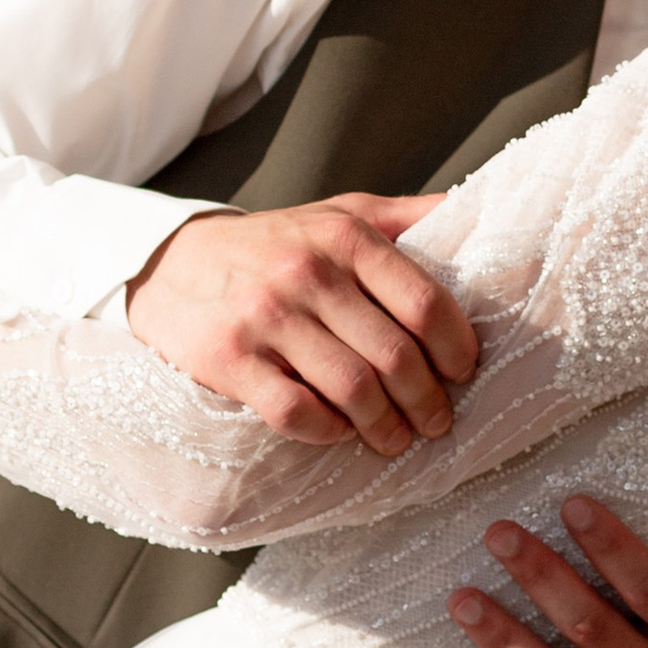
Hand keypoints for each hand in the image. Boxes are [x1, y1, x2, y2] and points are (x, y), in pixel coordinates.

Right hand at [126, 195, 472, 458]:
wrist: (171, 263)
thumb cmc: (275, 244)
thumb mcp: (338, 214)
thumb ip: (405, 217)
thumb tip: (476, 209)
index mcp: (346, 237)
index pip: (424, 302)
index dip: (455, 347)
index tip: (464, 371)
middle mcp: (308, 273)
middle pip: (395, 356)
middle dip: (428, 400)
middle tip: (437, 420)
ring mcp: (267, 318)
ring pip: (352, 390)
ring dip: (385, 426)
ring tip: (397, 439)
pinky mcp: (231, 360)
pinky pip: (296, 413)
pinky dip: (329, 432)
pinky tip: (340, 432)